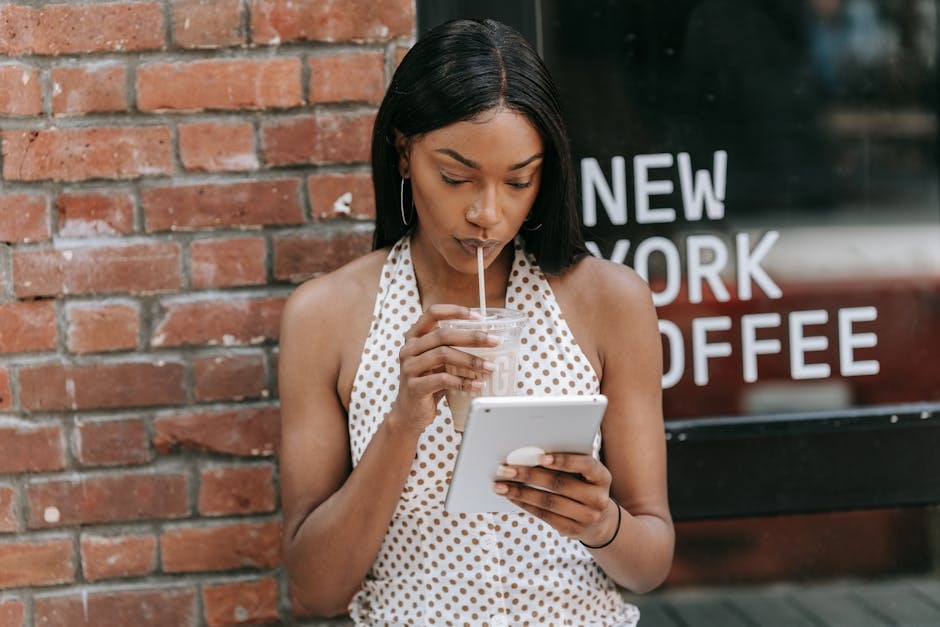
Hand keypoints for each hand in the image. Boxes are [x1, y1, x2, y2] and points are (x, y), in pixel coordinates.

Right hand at [390, 304, 498, 433]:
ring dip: (471, 361)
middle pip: (442, 334)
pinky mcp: (414, 387)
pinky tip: (477, 385)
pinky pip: (443, 380)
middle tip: (494, 341)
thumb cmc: (429, 383)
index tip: (478, 316)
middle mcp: (409, 348)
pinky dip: (464, 382)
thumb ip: (450, 348)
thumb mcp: (437, 362)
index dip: (455, 311)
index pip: (432, 313)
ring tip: (490, 368)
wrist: (409, 414)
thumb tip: (486, 339)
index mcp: (414, 337)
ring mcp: (409, 367)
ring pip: (443, 355)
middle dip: (472, 337)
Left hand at [492, 453, 618, 545]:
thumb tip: (537, 449)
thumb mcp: (586, 474)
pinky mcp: (573, 530)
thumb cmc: (585, 486)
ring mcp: (587, 517)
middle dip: (529, 475)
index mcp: (602, 477)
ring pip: (548, 502)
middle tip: (506, 469)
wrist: (600, 521)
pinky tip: (511, 497)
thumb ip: (570, 461)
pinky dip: (525, 505)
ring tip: (501, 485)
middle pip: (560, 484)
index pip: (586, 465)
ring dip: (521, 492)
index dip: (563, 460)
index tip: (540, 456)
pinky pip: (545, 515)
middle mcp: (598, 498)